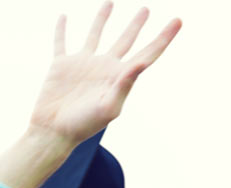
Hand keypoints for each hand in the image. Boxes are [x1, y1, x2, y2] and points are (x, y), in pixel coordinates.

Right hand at [30, 4, 180, 146]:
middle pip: (125, 40)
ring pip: (96, 34)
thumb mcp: (108, 108)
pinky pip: (61, 42)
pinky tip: (63, 17)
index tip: (178, 20)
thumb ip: (124, 85)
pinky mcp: (62, 65)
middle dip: (136, 25)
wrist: (53, 132)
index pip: (147, 53)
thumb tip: (140, 63)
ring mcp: (83, 64)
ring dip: (102, 18)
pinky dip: (61, 30)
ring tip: (110, 2)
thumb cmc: (82, 125)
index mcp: (120, 77)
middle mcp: (104, 67)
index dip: (164, 37)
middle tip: (145, 9)